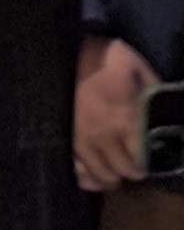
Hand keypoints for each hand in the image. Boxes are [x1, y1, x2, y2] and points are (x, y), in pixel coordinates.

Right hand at [76, 34, 156, 193]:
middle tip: (135, 166)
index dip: (147, 164)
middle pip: (119, 171)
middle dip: (130, 171)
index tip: (150, 161)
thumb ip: (153, 96)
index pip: (139, 159)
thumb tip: (168, 115)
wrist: (67, 53)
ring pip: (96, 175)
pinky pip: (73, 169)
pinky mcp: (61, 138)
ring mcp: (77, 140)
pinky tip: (92, 174)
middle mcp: (101, 137)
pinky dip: (85, 176)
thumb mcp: (139, 70)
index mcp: (124, 122)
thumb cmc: (106, 59)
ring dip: (109, 176)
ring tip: (115, 172)